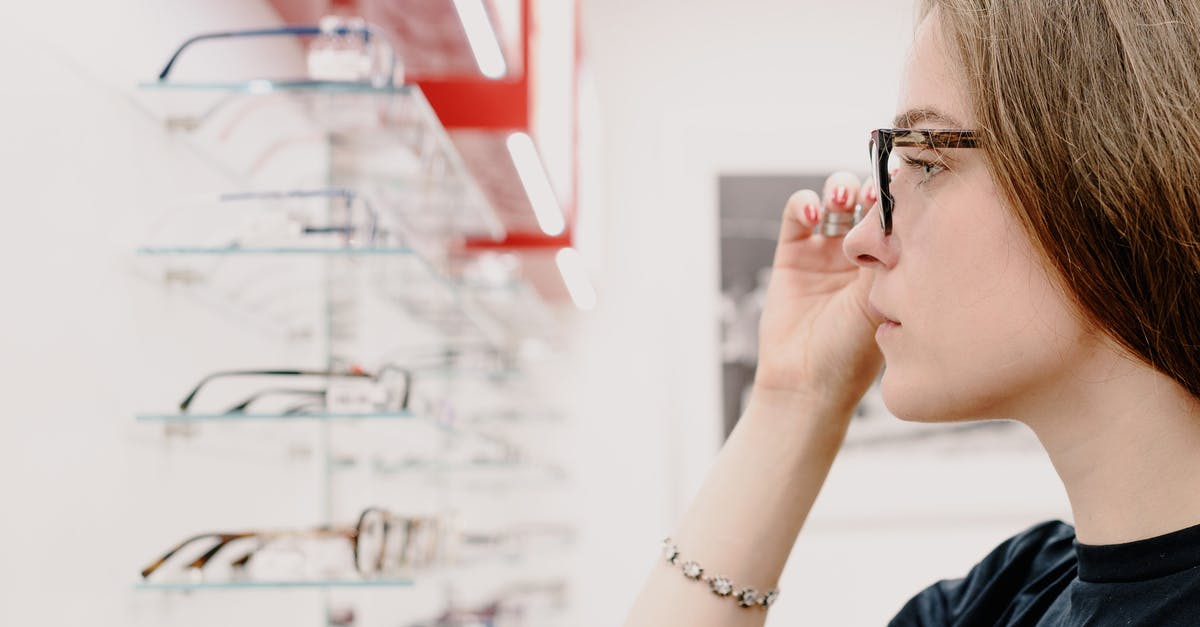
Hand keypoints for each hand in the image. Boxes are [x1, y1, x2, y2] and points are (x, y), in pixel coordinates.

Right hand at [754, 172, 884, 416]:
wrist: (808, 382)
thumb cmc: (854, 353)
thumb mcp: (882, 301)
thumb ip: (889, 256)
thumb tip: (903, 211)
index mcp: (892, 262)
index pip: (901, 214)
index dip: (902, 195)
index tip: (907, 184)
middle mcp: (861, 253)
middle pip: (869, 199)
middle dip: (872, 187)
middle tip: (875, 194)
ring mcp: (826, 251)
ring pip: (835, 198)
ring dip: (840, 189)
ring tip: (843, 200)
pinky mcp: (792, 253)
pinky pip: (797, 213)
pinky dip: (803, 203)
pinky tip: (812, 213)